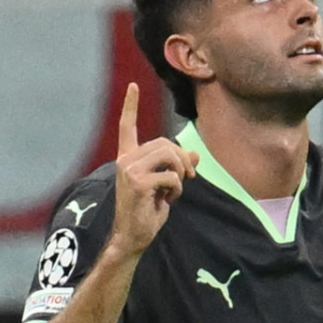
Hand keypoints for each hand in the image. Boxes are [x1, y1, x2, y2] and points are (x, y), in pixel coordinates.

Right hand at [107, 83, 199, 260]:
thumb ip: (177, 168)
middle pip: (164, 142)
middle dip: (182, 159)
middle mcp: (126, 160)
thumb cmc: (146, 212)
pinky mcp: (138, 183)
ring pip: (168, 155)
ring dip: (180, 173)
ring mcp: (130, 170)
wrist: (132, 236)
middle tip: (187, 177)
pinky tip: (166, 200)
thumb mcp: (165, 187)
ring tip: (174, 190)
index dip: (130, 106)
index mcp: (128, 158)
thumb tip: (196, 154)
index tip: (133, 86)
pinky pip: (171, 176)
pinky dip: (177, 189)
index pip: (127, 126)